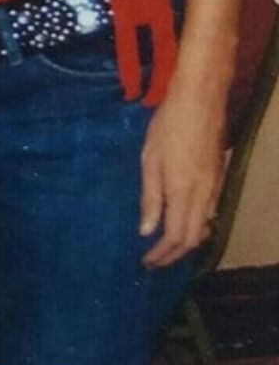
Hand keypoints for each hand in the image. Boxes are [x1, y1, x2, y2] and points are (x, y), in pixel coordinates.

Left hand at [138, 82, 226, 267]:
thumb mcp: (150, 160)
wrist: (200, 102)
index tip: (146, 262)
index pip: (176, 237)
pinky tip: (182, 222)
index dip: (162, 254)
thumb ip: (150, 197)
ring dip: (186, 242)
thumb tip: (146, 231)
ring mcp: (216, 188)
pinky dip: (196, 226)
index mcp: (184, 192)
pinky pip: (210, 214)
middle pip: (194, 238)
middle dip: (174, 255)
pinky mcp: (219, 180)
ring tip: (165, 247)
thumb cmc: (168, 127)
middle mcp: (205, 196)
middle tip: (154, 260)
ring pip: (205, 228)